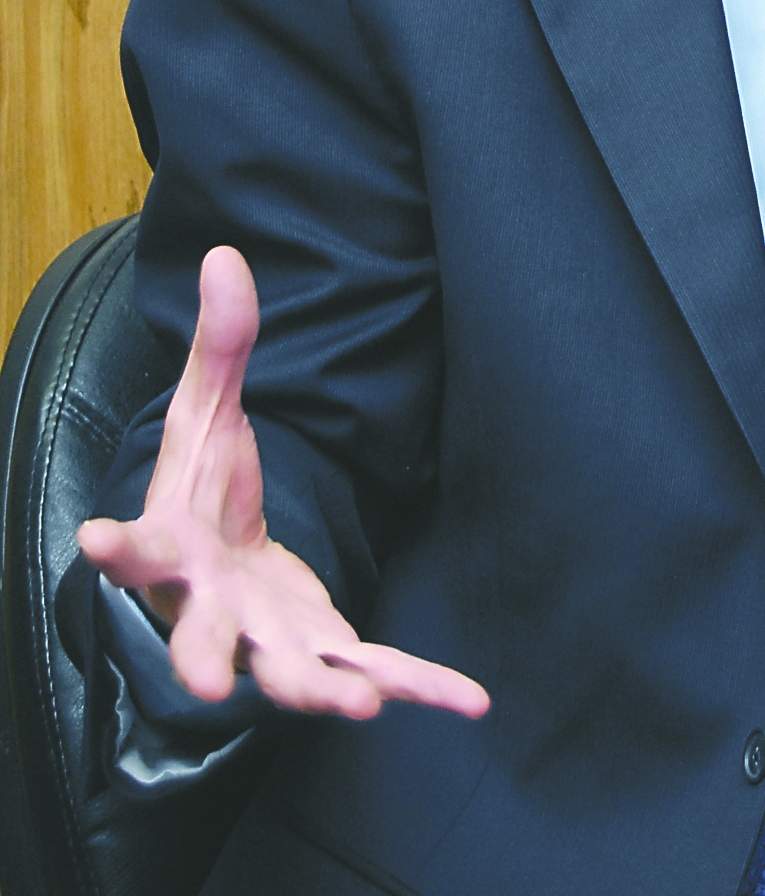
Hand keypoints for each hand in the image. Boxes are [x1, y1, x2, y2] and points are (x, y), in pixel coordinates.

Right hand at [78, 246, 488, 721]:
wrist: (217, 564)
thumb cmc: (200, 490)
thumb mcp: (205, 411)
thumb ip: (220, 344)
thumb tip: (226, 255)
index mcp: (172, 545)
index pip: (135, 545)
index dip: (115, 546)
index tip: (95, 538)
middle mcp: (212, 606)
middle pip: (201, 636)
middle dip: (202, 658)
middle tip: (203, 683)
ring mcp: (267, 637)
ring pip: (287, 673)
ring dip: (320, 690)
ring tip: (358, 707)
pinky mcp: (321, 647)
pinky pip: (372, 671)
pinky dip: (420, 687)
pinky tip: (471, 702)